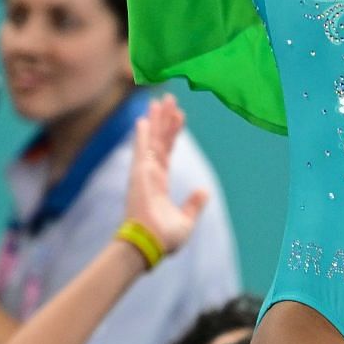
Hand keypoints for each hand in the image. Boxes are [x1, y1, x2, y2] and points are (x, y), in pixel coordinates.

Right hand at [124, 95, 210, 254]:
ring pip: (152, 140)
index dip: (172, 135)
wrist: (149, 245)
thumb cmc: (164, 238)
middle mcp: (150, 175)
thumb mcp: (186, 220)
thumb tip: (204, 190)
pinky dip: (143, 134)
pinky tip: (144, 118)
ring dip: (156, 120)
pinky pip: (143, 149)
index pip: (167, 153)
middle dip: (164, 120)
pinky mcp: (139, 174)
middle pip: (159, 141)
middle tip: (168, 99)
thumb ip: (194, 204)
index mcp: (159, 185)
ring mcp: (143, 173)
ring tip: (159, 100)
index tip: (179, 117)